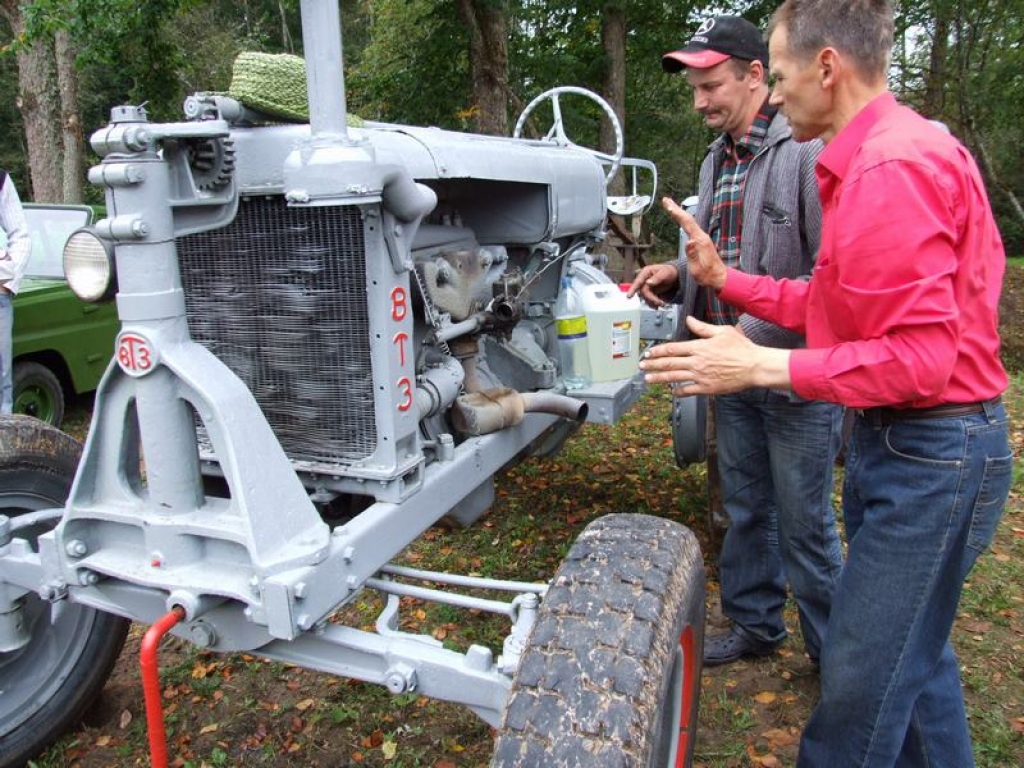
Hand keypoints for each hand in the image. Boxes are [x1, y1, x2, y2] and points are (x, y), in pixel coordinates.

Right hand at [626, 262, 679, 307]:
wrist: (673, 276)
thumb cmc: (669, 271)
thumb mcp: (665, 273)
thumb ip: (657, 278)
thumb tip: (648, 283)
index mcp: (645, 272)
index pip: (638, 281)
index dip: (633, 289)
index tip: (629, 296)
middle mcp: (643, 280)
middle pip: (643, 292)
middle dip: (651, 299)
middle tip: (660, 303)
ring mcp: (645, 287)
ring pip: (645, 297)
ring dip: (652, 302)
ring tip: (662, 303)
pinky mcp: (648, 293)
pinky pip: (648, 300)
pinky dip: (653, 303)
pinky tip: (659, 304)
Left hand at [639, 316, 791, 395]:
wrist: (755, 366)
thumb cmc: (741, 348)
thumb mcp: (721, 331)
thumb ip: (702, 327)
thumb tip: (689, 320)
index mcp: (699, 347)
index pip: (672, 349)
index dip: (658, 351)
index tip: (648, 352)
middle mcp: (697, 362)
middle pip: (669, 363)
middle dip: (653, 365)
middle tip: (642, 366)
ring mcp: (701, 376)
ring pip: (674, 377)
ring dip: (659, 378)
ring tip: (648, 379)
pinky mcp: (707, 388)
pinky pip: (688, 390)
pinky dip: (678, 391)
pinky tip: (672, 391)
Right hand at [661, 197, 727, 290]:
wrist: (719, 278)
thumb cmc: (707, 275)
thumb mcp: (697, 268)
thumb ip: (692, 254)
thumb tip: (689, 241)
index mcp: (700, 241)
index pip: (687, 223)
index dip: (676, 212)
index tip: (668, 204)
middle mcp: (702, 237)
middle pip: (688, 219)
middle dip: (676, 209)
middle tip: (666, 200)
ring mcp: (702, 239)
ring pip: (689, 222)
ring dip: (680, 214)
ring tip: (670, 207)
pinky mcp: (702, 242)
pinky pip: (691, 228)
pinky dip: (684, 221)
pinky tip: (681, 221)